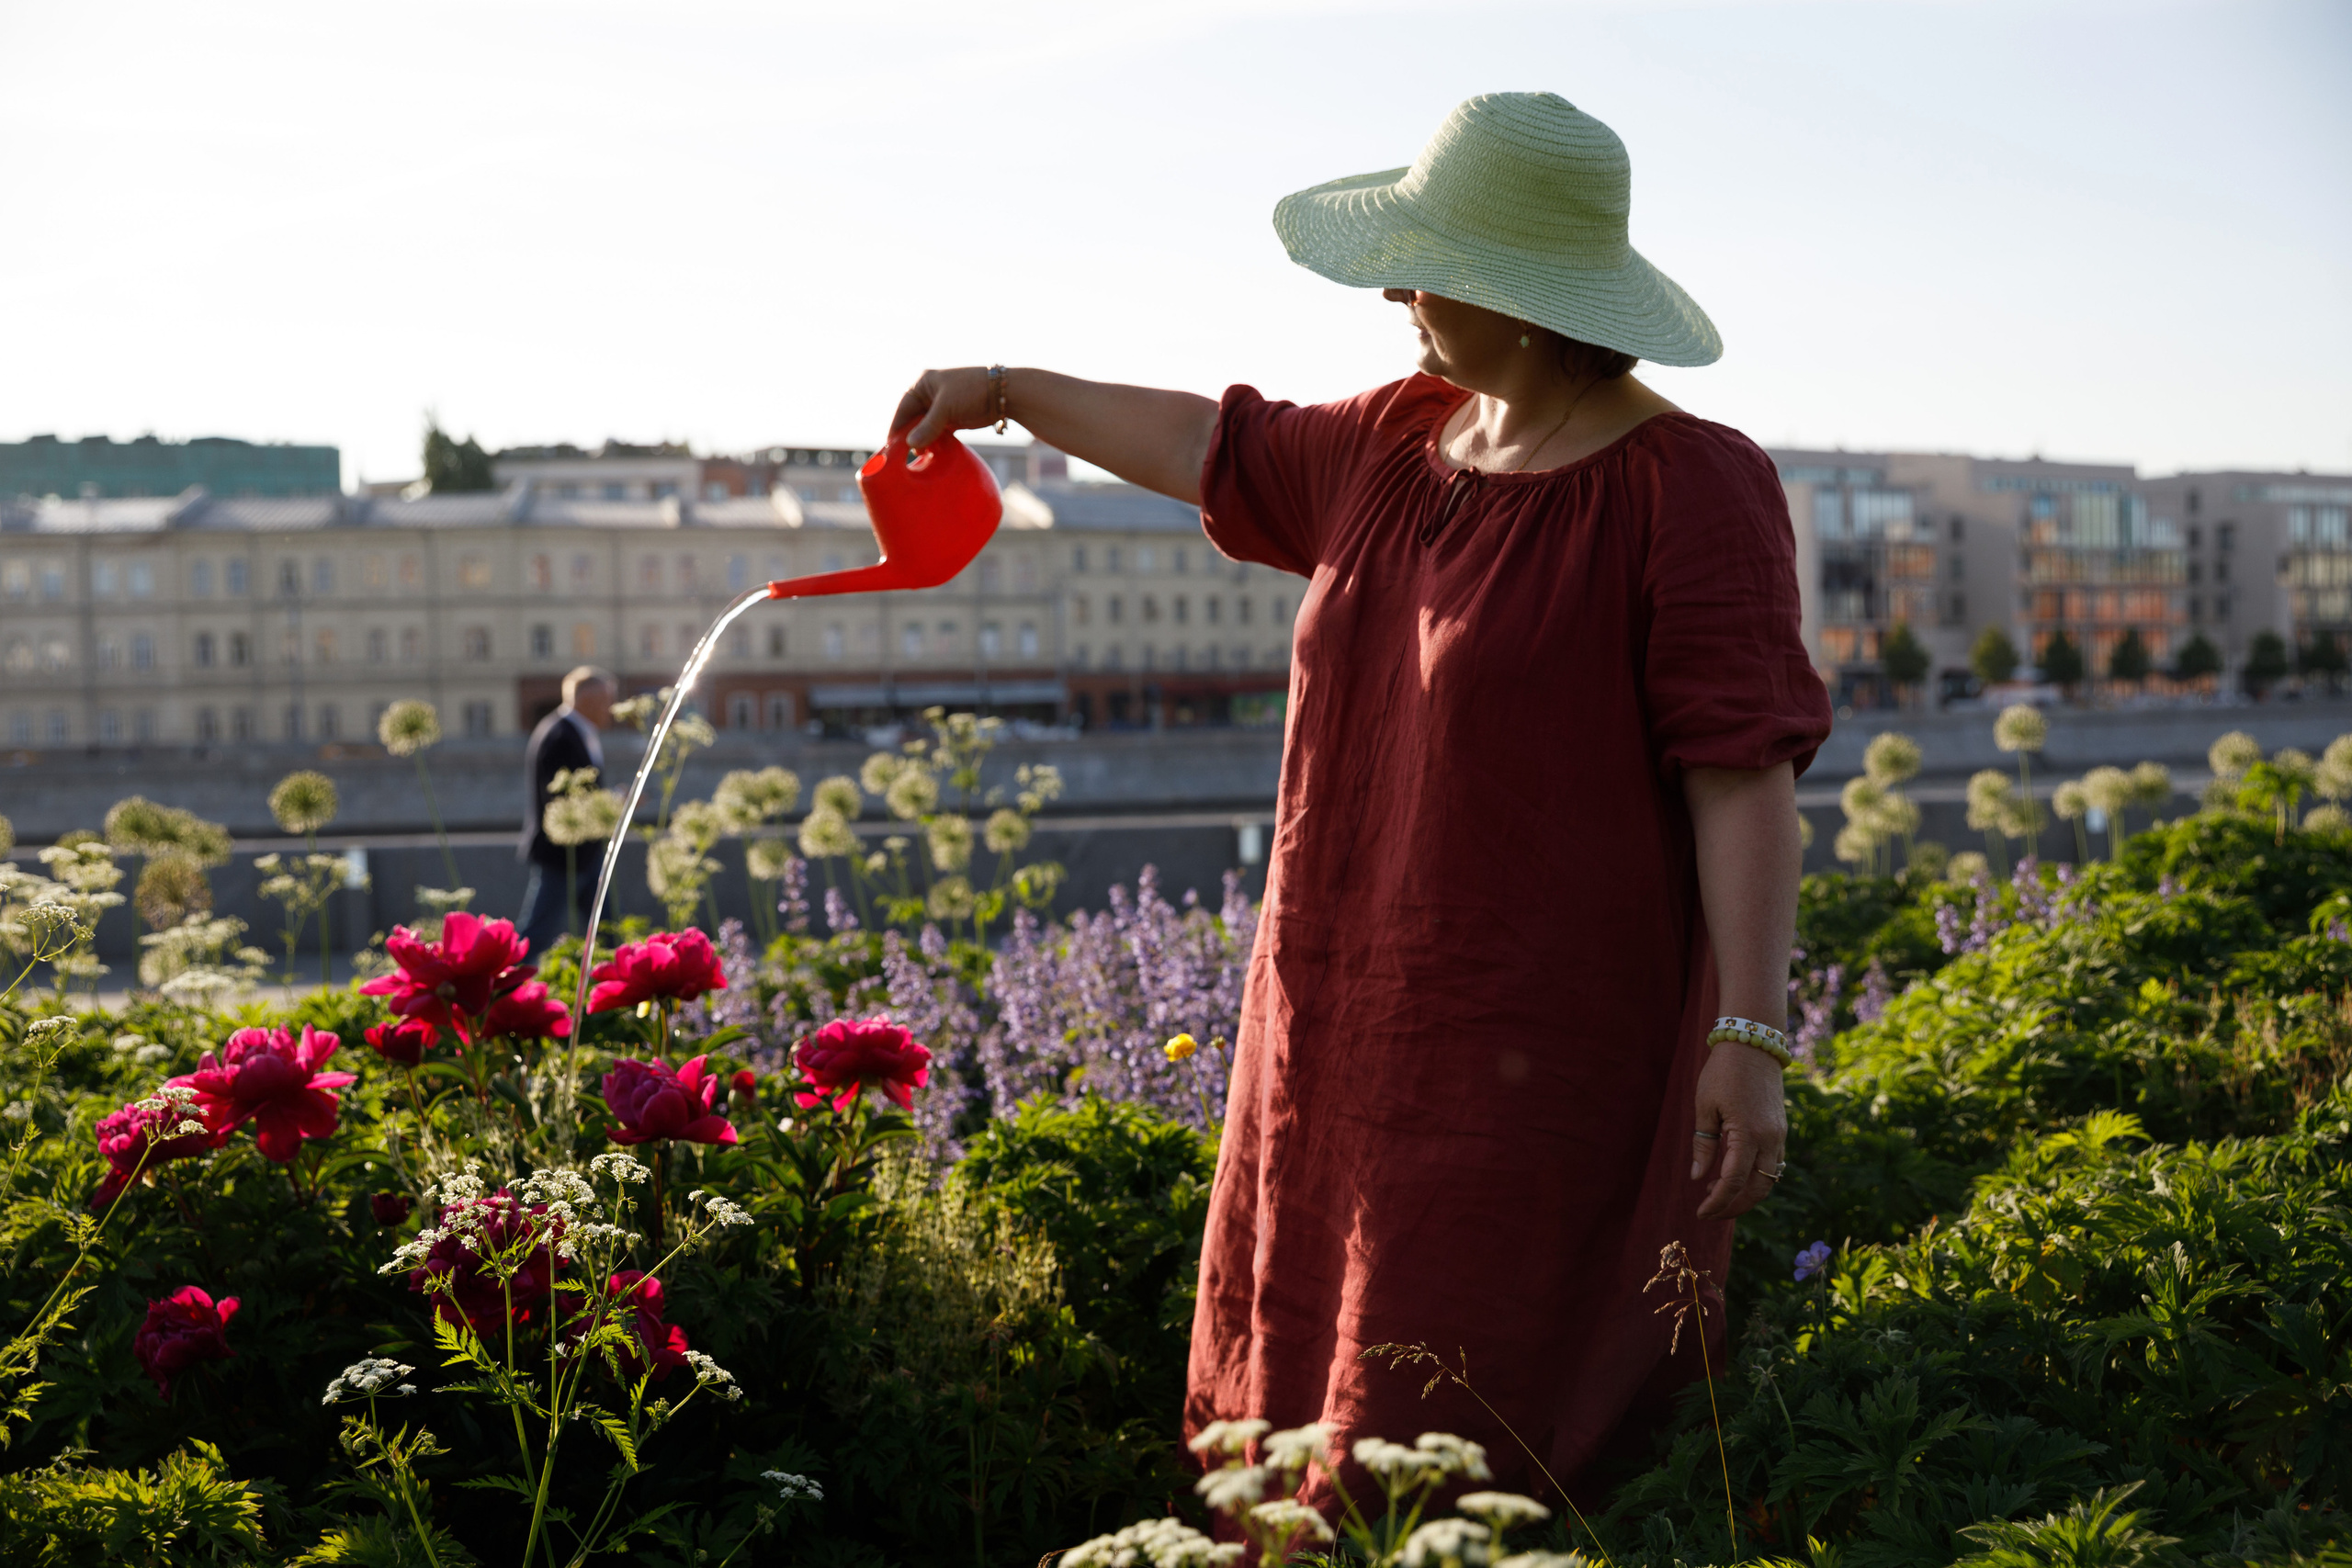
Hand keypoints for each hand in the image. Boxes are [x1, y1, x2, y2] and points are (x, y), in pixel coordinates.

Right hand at [891, 367, 997, 451]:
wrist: (1003, 394)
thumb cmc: (972, 391)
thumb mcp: (946, 407)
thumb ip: (928, 426)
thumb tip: (911, 445)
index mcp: (923, 384)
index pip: (904, 408)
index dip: (897, 426)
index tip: (890, 446)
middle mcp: (930, 395)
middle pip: (914, 419)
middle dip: (910, 436)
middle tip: (902, 456)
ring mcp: (942, 408)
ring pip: (926, 428)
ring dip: (923, 441)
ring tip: (919, 457)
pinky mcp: (953, 419)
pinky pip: (938, 433)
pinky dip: (935, 443)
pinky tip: (931, 455)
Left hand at [1690, 1041, 1787, 1220]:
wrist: (1754, 1045)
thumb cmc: (1723, 1073)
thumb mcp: (1705, 1107)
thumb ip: (1703, 1145)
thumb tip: (1698, 1178)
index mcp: (1748, 1134)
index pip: (1733, 1182)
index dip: (1717, 1202)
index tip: (1700, 1212)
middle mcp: (1770, 1140)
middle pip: (1757, 1189)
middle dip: (1734, 1207)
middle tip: (1709, 1211)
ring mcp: (1779, 1136)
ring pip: (1768, 1180)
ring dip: (1745, 1194)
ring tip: (1716, 1191)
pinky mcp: (1781, 1131)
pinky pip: (1772, 1165)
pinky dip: (1754, 1177)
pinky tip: (1732, 1173)